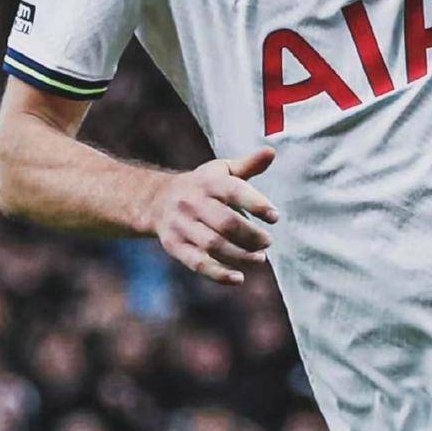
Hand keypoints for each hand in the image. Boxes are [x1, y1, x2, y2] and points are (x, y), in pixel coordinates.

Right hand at [150, 147, 278, 286]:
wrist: (156, 200)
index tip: (275, 217)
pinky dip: (219, 274)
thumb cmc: (201, 186)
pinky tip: (239, 279)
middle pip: (225, 223)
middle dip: (251, 235)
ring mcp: (181, 226)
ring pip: (213, 245)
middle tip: (267, 242)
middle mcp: (192, 203)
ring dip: (240, 255)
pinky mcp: (175, 246)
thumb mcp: (221, 171)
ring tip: (260, 258)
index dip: (257, 204)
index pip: (234, 192)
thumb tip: (271, 152)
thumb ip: (248, 165)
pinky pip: (197, 263)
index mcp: (207, 182)